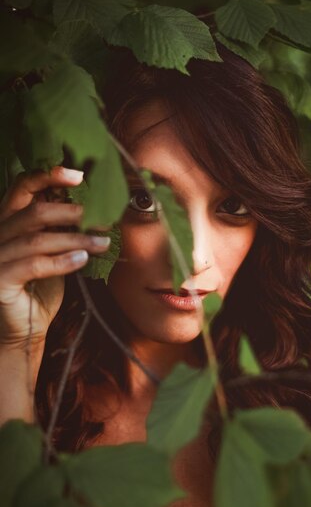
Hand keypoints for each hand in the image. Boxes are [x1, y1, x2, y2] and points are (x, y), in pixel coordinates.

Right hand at [0, 166, 110, 348]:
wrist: (25, 330)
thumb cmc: (39, 289)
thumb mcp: (54, 252)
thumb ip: (63, 229)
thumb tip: (98, 210)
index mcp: (8, 221)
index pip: (22, 187)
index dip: (49, 176)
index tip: (79, 176)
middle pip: (35, 212)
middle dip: (73, 214)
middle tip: (103, 221)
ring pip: (38, 239)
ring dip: (76, 239)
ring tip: (103, 243)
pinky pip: (34, 264)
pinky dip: (62, 260)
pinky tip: (83, 260)